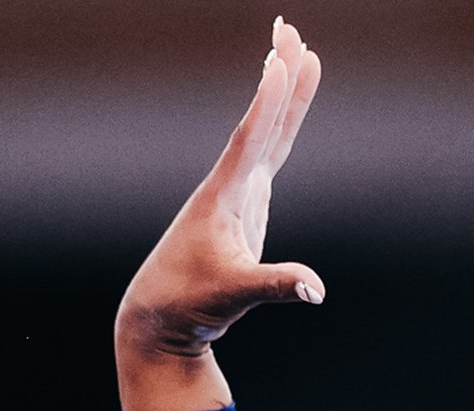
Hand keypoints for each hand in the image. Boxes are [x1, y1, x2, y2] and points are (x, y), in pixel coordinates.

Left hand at [117, 17, 321, 379]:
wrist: (160, 318)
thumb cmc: (188, 305)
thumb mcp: (232, 296)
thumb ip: (274, 287)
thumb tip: (314, 290)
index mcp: (222, 198)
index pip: (249, 141)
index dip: (267, 103)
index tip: (279, 60)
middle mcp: (230, 187)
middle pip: (261, 121)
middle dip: (277, 75)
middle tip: (289, 27)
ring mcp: (239, 194)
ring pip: (268, 132)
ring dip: (283, 92)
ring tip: (300, 49)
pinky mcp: (246, 208)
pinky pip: (270, 153)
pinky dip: (282, 126)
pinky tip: (288, 103)